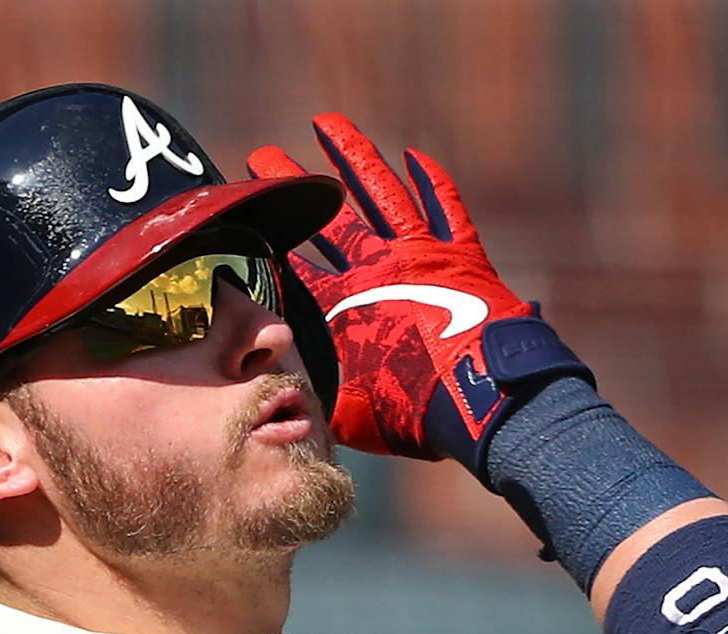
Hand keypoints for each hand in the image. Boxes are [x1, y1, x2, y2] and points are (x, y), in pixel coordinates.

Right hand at [248, 115, 588, 477]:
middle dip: (290, 185)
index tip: (245, 218)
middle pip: (324, 219)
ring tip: (326, 124)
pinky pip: (445, 206)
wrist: (481, 402)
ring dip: (352, 155)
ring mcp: (421, 254)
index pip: (292, 263)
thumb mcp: (345, 412)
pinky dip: (429, 179)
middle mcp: (375, 268)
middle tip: (261, 157)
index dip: (266, 238)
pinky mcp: (462, 255)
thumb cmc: (411, 415)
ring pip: (381, 190)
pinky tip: (413, 156)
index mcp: (340, 306)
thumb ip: (315, 391)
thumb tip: (287, 392)